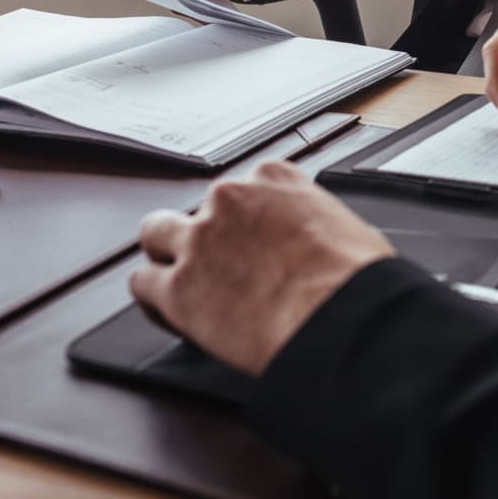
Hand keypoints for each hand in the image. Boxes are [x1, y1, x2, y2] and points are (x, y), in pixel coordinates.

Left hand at [128, 161, 394, 375]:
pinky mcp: (177, 287)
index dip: (245, 220)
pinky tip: (171, 314)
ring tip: (184, 284)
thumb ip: (317, 225)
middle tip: (222, 267)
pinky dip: (153, 299)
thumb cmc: (355, 281)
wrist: (341, 319)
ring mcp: (199, 240)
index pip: (243, 187)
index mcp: (274, 179)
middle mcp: (230, 200)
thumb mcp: (349, 228)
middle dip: (205, 235)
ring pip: (155, 234)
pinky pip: (142, 284)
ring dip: (167, 256)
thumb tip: (320, 246)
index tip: (252, 241)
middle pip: (197, 208)